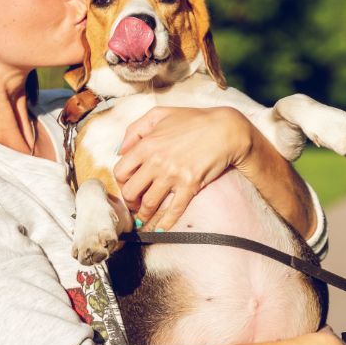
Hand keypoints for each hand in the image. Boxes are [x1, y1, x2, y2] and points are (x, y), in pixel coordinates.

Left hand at [112, 106, 252, 230]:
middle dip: (130, 201)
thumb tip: (120, 151)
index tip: (128, 186)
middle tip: (134, 204)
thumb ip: (134, 130)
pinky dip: (164, 224)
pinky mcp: (190, 186)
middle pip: (131, 192)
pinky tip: (159, 230)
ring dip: (143, 215)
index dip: (121, 183)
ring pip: (149, 204)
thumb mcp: (159, 114)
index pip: (121, 172)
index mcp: (146, 145)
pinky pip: (173, 210)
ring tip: (143, 219)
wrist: (225, 129)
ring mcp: (173, 175)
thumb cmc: (193, 120)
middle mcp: (156, 162)